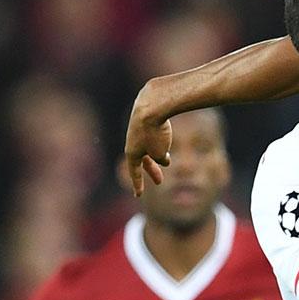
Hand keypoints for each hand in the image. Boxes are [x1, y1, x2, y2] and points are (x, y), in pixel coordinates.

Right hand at [125, 81, 172, 195]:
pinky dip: (158, 140)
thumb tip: (163, 159)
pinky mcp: (143, 118)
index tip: (138, 195)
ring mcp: (136, 129)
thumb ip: (161, 158)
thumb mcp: (160, 152)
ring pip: (146, 146)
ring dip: (156, 154)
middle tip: (160, 182)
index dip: (137, 184)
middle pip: (142, 160)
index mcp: (132, 152)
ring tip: (166, 159)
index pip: (134, 172)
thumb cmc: (155, 131)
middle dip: (151, 170)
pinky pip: (151, 133)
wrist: (153, 104)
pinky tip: (165, 139)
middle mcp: (132, 141)